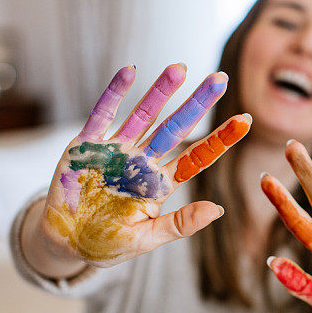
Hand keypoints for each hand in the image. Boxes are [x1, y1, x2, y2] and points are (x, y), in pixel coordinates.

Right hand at [39, 64, 250, 266]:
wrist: (66, 243)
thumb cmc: (108, 242)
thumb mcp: (147, 239)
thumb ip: (180, 224)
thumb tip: (218, 209)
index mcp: (161, 183)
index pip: (197, 157)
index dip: (220, 139)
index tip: (245, 121)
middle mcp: (143, 161)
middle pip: (176, 127)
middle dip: (197, 104)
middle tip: (220, 78)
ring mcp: (116, 150)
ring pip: (144, 116)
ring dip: (161, 92)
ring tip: (180, 68)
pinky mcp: (86, 145)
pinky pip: (102, 115)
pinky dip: (115, 93)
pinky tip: (130, 72)